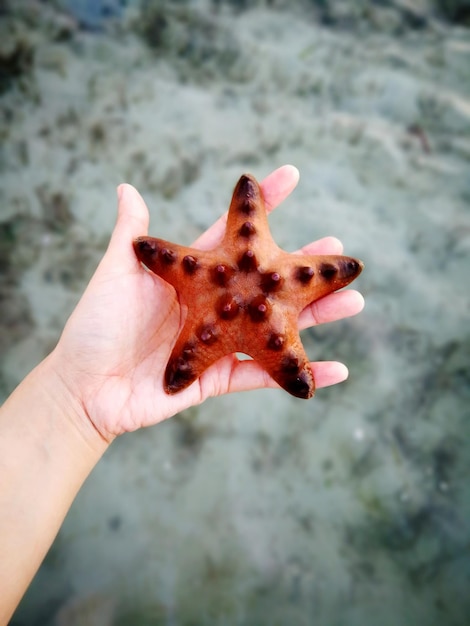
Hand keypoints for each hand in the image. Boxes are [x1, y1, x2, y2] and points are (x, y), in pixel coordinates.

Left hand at [50, 165, 363, 440]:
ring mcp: (221, 343)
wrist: (85, 387)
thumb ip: (132, 235)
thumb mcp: (117, 273)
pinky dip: (300, 373)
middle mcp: (215, 306)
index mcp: (195, 279)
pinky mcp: (220, 378)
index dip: (263, 209)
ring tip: (352, 303)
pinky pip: (266, 376)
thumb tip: (128, 187)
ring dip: (317, 318)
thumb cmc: (96, 327)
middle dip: (304, 267)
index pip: (236, 238)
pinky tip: (337, 369)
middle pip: (269, 283)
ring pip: (278, 327)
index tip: (291, 178)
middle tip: (340, 251)